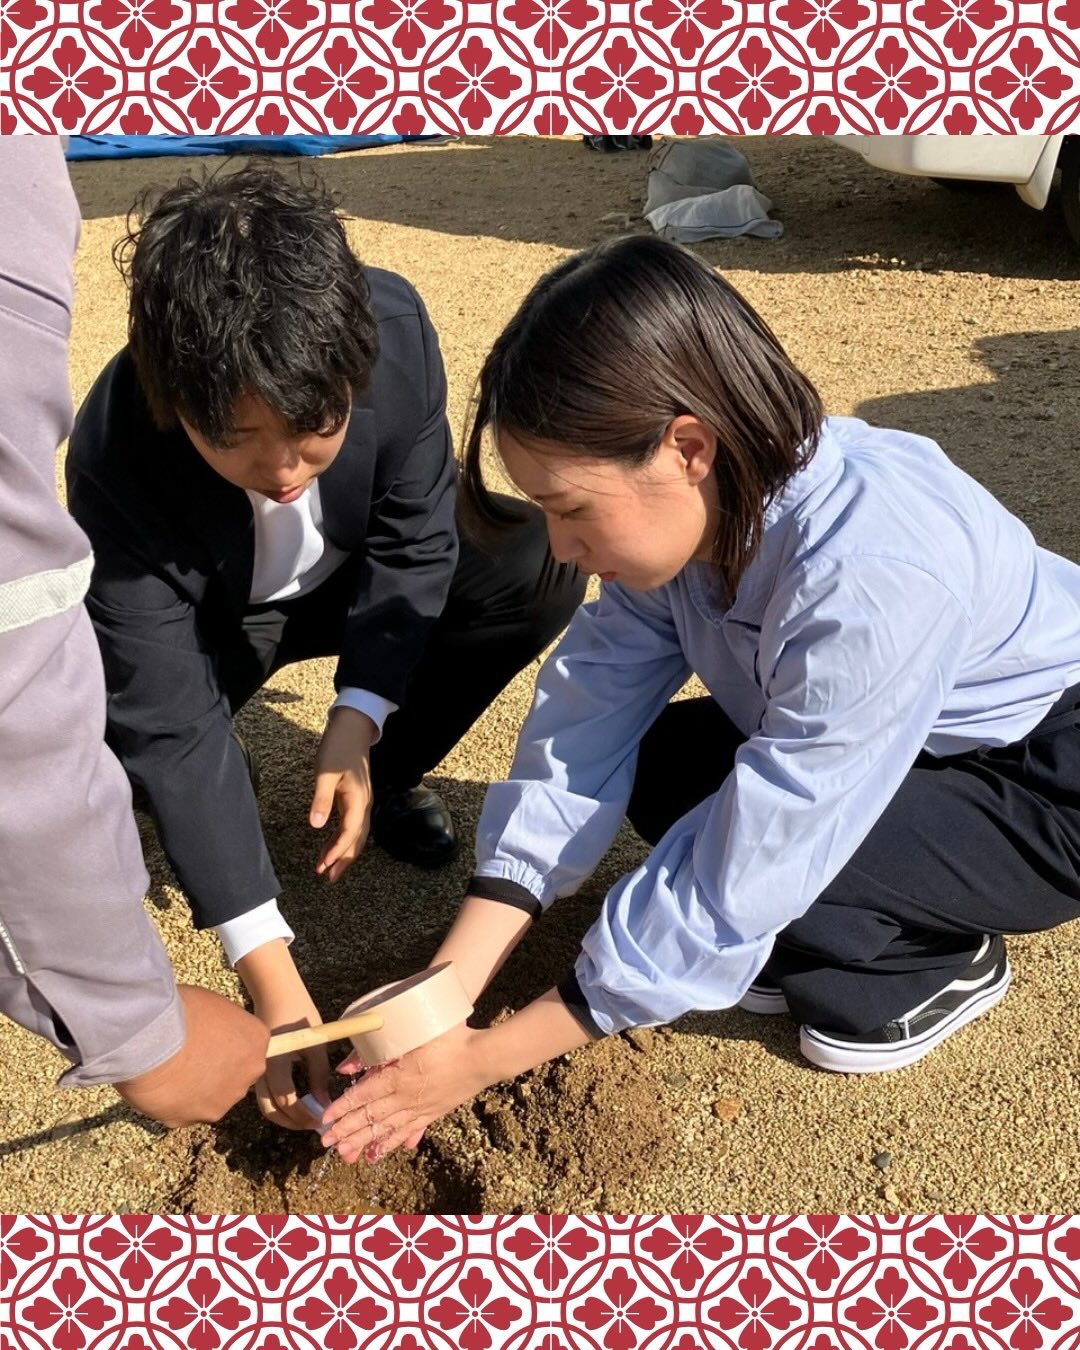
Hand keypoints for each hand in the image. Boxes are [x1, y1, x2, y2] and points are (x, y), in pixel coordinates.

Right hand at [114, 985, 268, 1128]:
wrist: (154, 1041)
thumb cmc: (184, 1012)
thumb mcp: (213, 1004)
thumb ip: (223, 1023)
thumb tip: (212, 1029)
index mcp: (257, 1040)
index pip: (248, 1044)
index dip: (224, 1042)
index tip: (205, 1037)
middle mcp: (248, 1073)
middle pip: (234, 1074)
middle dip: (215, 1069)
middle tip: (188, 1056)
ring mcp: (222, 1100)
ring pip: (210, 1097)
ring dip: (194, 1089)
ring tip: (168, 1071)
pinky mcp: (192, 1120)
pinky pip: (184, 1112)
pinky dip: (172, 1103)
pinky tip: (157, 1087)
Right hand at [237, 939, 328, 1131]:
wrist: (274, 992)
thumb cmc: (298, 1013)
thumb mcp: (315, 1043)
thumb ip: (319, 1075)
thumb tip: (324, 1103)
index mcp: (276, 1061)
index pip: (287, 1100)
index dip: (305, 1115)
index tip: (322, 1119)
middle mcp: (260, 1069)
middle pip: (271, 1110)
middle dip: (292, 1122)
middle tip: (313, 1124)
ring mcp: (253, 1068)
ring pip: (264, 1105)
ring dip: (283, 1116)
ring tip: (306, 1117)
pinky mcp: (254, 1067)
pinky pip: (262, 1094)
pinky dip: (276, 1105)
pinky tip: (294, 1102)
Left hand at [310, 708, 376, 882]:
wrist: (353, 728)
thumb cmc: (338, 748)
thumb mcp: (325, 773)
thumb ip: (321, 799)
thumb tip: (316, 826)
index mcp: (358, 800)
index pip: (349, 834)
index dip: (336, 852)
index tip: (322, 867)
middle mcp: (364, 804)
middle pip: (357, 840)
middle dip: (343, 860)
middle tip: (328, 878)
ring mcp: (362, 801)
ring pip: (356, 834)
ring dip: (344, 852)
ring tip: (329, 868)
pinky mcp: (356, 798)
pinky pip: (353, 825)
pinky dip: (343, 838)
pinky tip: (331, 844)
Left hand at [319, 1022, 492, 1163]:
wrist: (483, 1057)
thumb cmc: (449, 1037)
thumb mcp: (412, 1034)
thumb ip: (377, 1049)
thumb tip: (347, 1066)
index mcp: (398, 1077)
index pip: (363, 1096)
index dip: (343, 1108)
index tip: (326, 1119)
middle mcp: (406, 1097)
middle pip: (370, 1118)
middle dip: (346, 1131)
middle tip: (326, 1143)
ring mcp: (420, 1108)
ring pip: (386, 1129)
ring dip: (363, 1142)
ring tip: (346, 1154)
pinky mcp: (433, 1112)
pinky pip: (407, 1131)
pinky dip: (391, 1143)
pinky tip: (379, 1153)